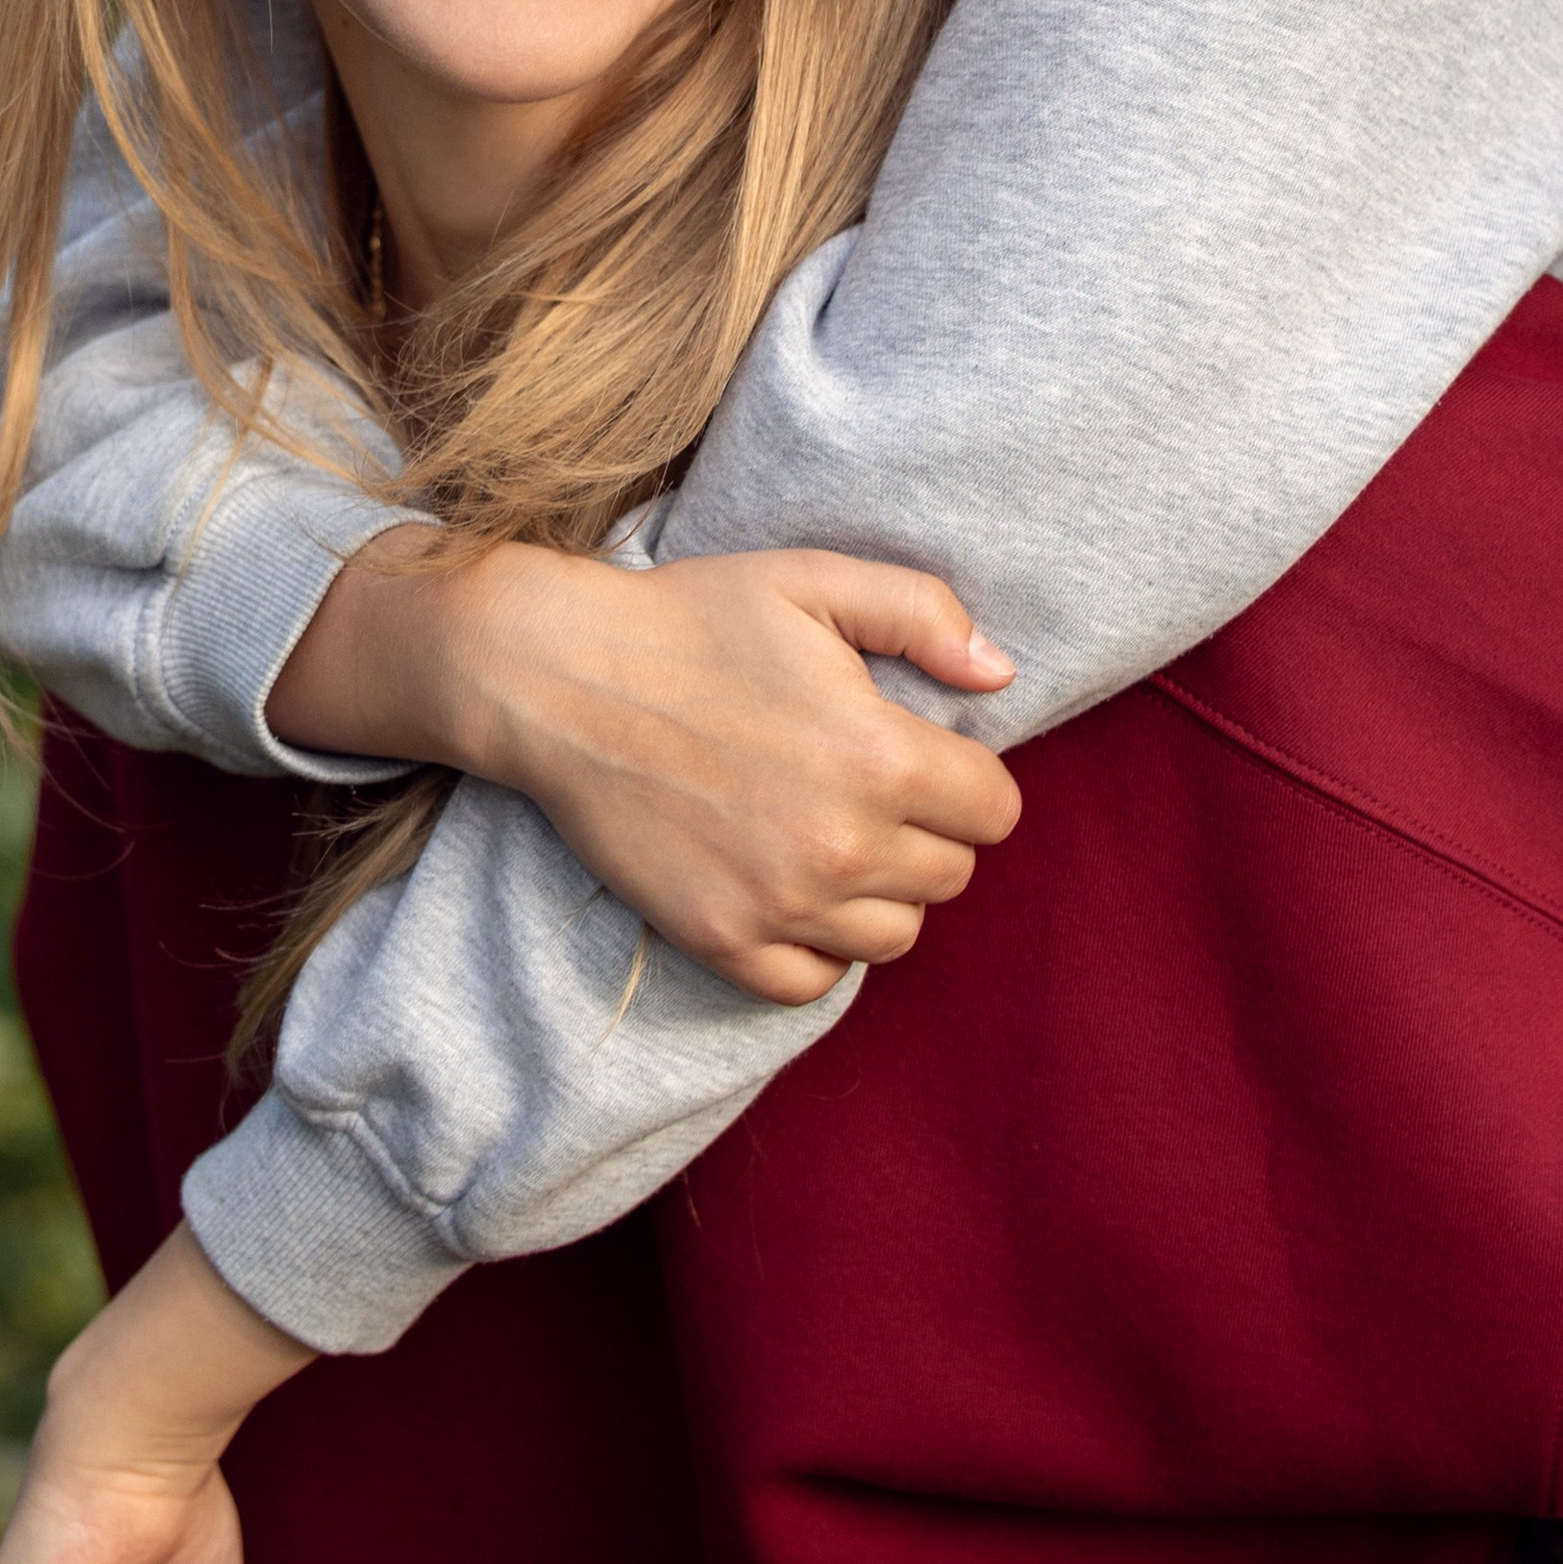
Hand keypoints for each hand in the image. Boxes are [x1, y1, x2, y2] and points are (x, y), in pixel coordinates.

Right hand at [271, 534, 1022, 1000]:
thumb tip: (1000, 675)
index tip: (928, 756)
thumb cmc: (692, 620)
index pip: (996, 811)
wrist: (562, 679)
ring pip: (895, 936)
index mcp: (879, 756)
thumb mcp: (815, 581)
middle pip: (951, 875)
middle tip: (870, 788)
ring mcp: (779, 904)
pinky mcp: (720, 940)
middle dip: (928, 831)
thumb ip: (923, 614)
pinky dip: (819, 948)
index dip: (970, 779)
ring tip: (835, 838)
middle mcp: (842, 846)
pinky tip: (797, 892)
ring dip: (881, 893)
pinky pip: (814, 982)